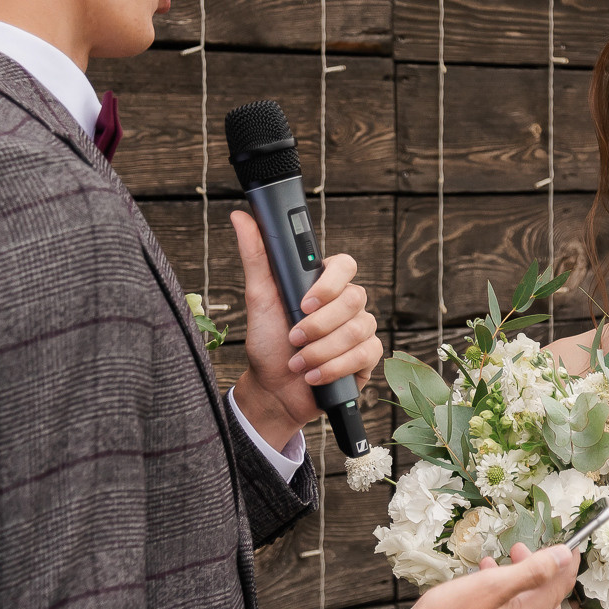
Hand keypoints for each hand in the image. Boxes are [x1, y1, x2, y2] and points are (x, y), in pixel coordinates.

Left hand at [230, 209, 381, 448]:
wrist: (273, 391)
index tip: (303, 303)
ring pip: (359, 329)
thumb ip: (256, 257)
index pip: (345, 265)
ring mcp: (360, 329)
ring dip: (322, 351)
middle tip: (293, 339)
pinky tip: (314, 376)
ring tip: (298, 363)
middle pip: (355, 299)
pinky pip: (366, 354)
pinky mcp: (367, 357)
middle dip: (319, 326)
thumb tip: (241, 218)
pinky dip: (334, 368)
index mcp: (325, 284)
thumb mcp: (258, 299)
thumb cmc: (268, 343)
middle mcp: (347, 304)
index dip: (329, 283)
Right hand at [403, 543, 580, 608]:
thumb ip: (531, 572)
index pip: (560, 587)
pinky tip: (482, 592)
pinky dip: (503, 603)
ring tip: (494, 566)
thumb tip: (565, 557)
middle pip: (544, 600)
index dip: (567, 563)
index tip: (573, 545)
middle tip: (519, 550)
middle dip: (538, 572)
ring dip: (517, 586)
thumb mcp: (491, 587)